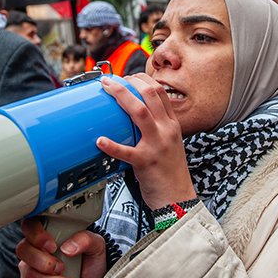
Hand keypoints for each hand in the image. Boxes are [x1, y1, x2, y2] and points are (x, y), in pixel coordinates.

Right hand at [17, 218, 106, 277]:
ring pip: (28, 275)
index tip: (53, 246)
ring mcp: (30, 272)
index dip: (36, 234)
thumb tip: (67, 247)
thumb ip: (85, 239)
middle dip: (44, 262)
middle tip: (62, 268)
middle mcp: (36, 252)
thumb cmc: (91, 267)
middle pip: (23, 250)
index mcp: (49, 235)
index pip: (30, 226)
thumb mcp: (96, 247)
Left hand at [97, 74, 196, 208]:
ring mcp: (157, 145)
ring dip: (122, 97)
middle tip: (112, 80)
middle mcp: (167, 131)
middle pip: (150, 95)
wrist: (178, 199)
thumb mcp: (169, 144)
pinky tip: (100, 140)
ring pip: (140, 113)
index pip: (160, 93)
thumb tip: (135, 118)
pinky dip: (111, 145)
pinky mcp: (146, 162)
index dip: (143, 80)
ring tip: (107, 89)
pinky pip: (126, 151)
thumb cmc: (170, 174)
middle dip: (130, 82)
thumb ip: (157, 129)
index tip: (128, 77)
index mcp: (172, 125)